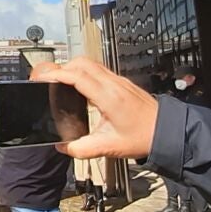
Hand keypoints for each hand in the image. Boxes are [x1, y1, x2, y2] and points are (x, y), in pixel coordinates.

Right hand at [31, 58, 158, 159]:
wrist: (166, 131)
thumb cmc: (144, 137)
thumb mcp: (109, 147)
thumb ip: (82, 149)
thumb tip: (64, 147)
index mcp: (109, 97)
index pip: (78, 76)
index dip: (58, 74)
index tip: (44, 78)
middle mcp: (114, 85)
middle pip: (82, 63)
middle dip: (62, 68)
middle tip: (49, 79)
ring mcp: (119, 82)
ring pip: (90, 63)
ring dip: (73, 68)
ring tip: (61, 81)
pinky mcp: (121, 83)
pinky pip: (99, 70)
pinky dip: (84, 72)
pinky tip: (80, 86)